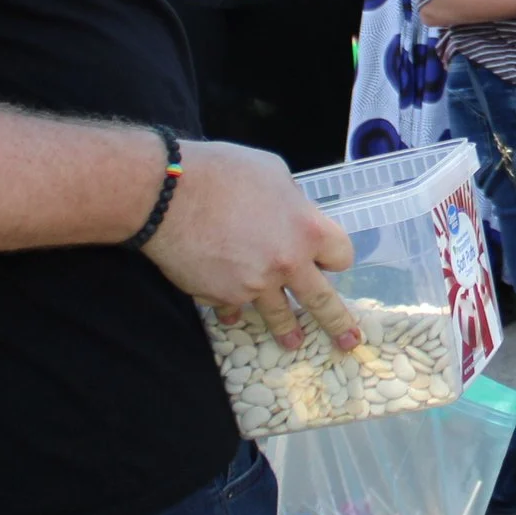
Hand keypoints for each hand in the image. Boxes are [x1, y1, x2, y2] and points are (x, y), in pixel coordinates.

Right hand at [142, 138, 360, 350]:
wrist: (168, 195)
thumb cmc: (221, 172)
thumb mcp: (272, 172)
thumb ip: (291, 201)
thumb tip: (293, 213)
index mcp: (307, 230)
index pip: (340, 255)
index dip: (333, 257)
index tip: (328, 262)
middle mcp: (287, 264)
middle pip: (321, 300)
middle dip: (336, 322)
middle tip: (348, 341)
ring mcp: (255, 286)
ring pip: (278, 314)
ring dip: (286, 330)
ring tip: (292, 342)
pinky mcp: (223, 297)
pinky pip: (235, 306)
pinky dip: (234, 306)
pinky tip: (232, 312)